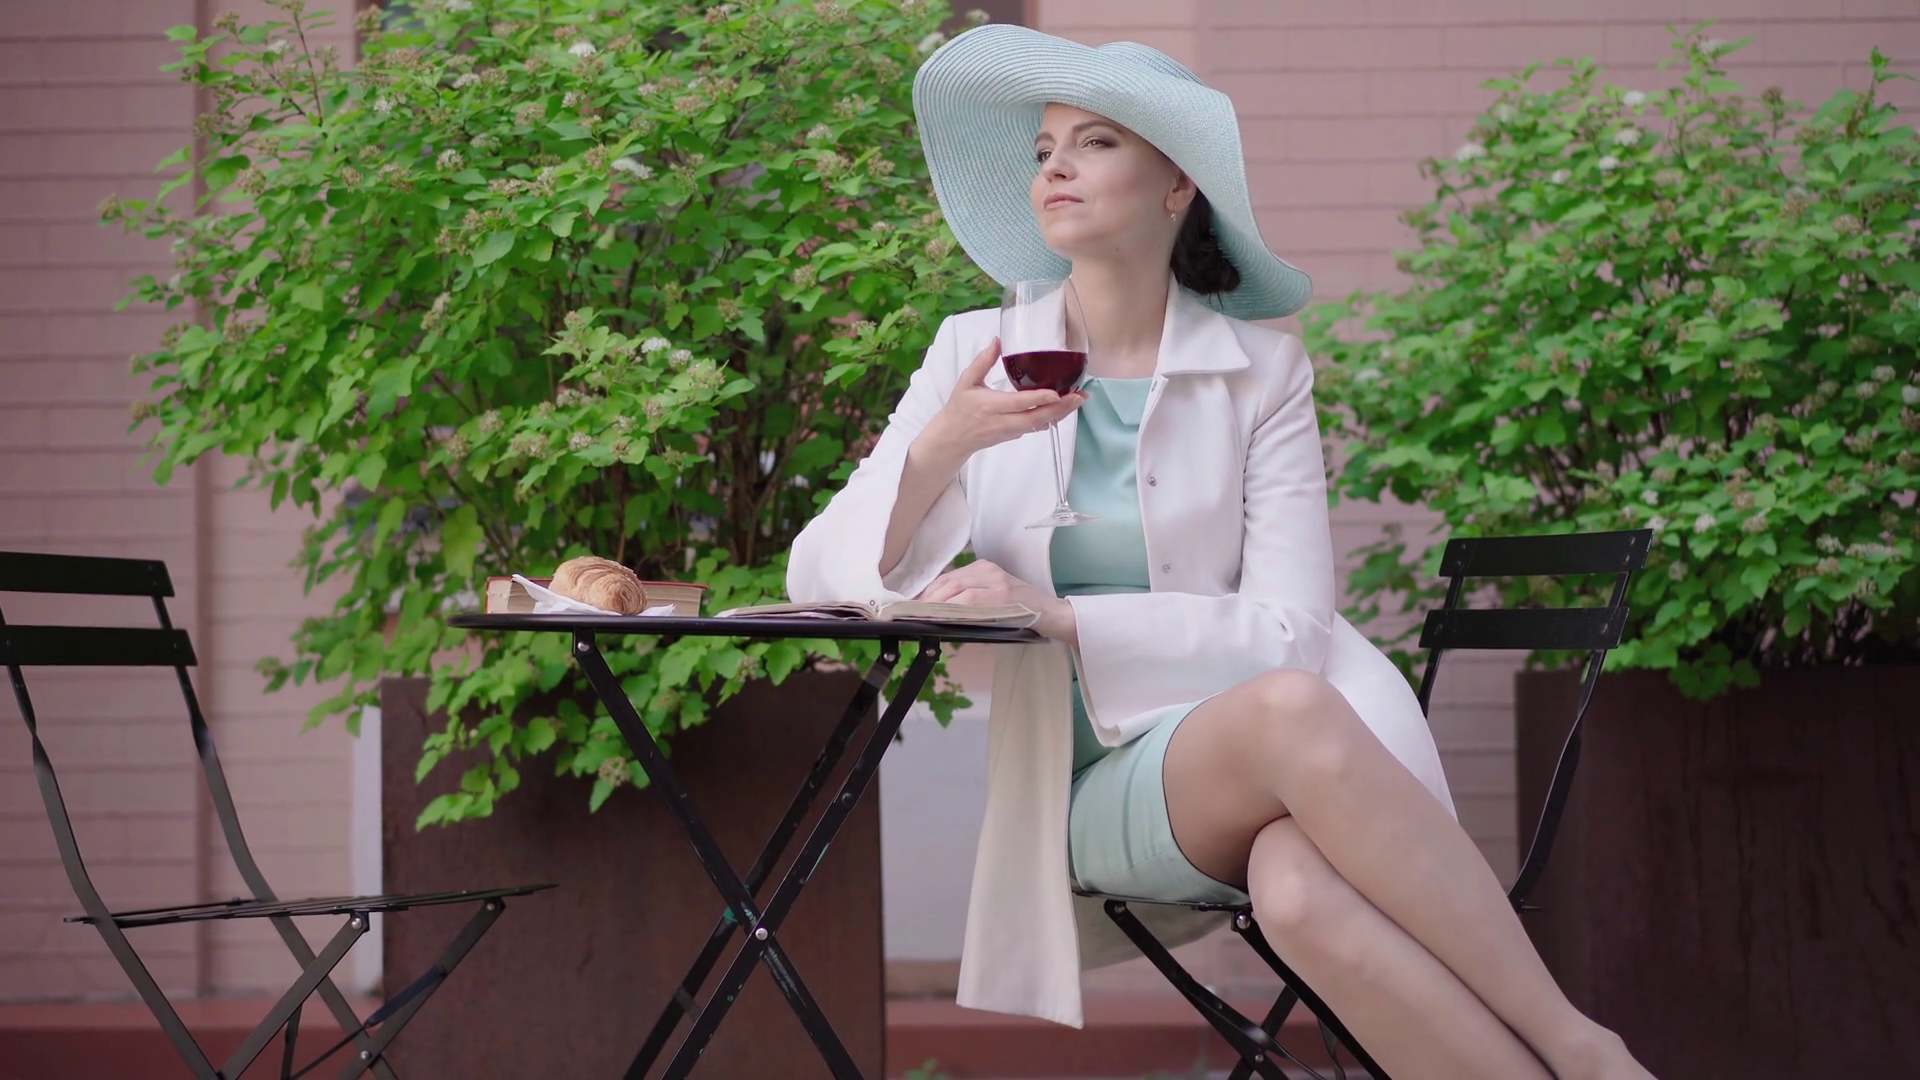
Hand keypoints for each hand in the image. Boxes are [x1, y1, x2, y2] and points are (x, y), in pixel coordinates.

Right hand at [916, 338, 1086, 467]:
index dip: (1038, 399)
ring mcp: (1011, 431)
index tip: (1055, 392)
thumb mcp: (966, 381)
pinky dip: (1052, 418)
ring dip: (1061, 413)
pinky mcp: (1016, 435)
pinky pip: (1037, 427)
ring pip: (1040, 424)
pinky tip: (1065, 408)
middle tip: (1080, 396)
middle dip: (1061, 408)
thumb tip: (998, 341)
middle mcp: (1003, 421)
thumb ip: (983, 361)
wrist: (953, 438)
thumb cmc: (959, 408)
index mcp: (991, 405)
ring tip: (1078, 399)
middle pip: (1037, 417)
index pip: (1018, 403)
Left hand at [918, 559, 1076, 643]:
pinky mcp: (1002, 594)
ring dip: (935, 603)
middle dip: (926, 598)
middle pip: (948, 581)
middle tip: (910, 613)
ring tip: (920, 615)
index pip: (948, 577)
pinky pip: (971, 600)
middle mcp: (987, 570)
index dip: (928, 591)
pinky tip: (941, 615)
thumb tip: (937, 609)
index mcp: (983, 568)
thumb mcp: (993, 598)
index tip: (912, 604)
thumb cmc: (1021, 610)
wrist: (1053, 614)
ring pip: (956, 589)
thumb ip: (969, 599)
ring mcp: (996, 580)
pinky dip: (953, 607)